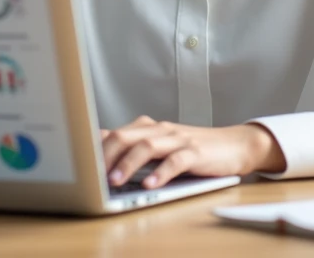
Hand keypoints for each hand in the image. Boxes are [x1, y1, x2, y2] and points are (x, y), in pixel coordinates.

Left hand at [100, 116, 286, 188]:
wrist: (234, 145)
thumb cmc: (193, 149)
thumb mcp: (159, 146)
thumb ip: (133, 147)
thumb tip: (97, 148)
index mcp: (148, 128)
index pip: (114, 133)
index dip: (94, 148)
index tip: (79, 164)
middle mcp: (160, 130)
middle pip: (126, 136)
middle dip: (105, 155)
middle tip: (91, 175)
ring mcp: (178, 140)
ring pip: (147, 147)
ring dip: (128, 164)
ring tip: (115, 182)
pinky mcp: (196, 152)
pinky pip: (175, 161)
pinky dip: (161, 173)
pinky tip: (150, 184)